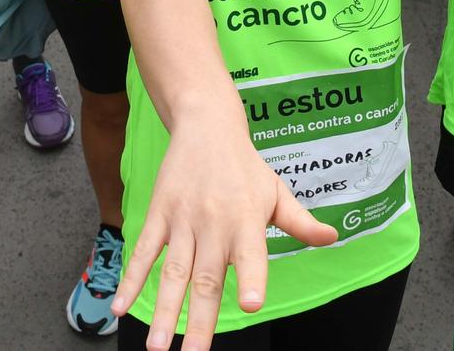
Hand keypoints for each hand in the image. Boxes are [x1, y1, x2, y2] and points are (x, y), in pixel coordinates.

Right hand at [113, 106, 335, 348]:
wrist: (206, 125)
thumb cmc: (245, 166)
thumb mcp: (276, 191)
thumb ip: (300, 221)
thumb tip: (332, 238)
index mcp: (247, 222)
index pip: (252, 255)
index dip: (251, 279)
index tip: (251, 304)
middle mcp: (215, 224)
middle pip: (206, 279)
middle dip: (200, 322)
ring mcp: (183, 220)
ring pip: (173, 273)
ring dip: (164, 311)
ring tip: (159, 347)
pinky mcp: (159, 214)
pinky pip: (143, 251)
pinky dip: (131, 280)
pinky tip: (121, 307)